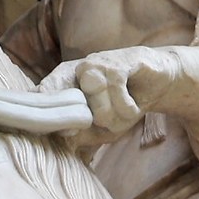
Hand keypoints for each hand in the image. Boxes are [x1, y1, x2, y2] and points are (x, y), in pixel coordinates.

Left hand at [46, 48, 183, 139]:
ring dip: (117, 118)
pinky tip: (134, 104)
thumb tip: (63, 136)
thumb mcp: (101, 127)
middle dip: (98, 126)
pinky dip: (128, 108)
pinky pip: (118, 96)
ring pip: (99, 108)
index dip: (44, 112)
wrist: (156, 82)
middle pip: (76, 114)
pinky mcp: (118, 63)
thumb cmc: (122, 104)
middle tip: (111, 120)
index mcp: (65, 82)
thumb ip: (81, 133)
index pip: (43, 94)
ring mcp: (97, 64)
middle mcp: (77, 70)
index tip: (47, 128)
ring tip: (125, 110)